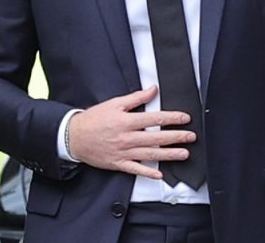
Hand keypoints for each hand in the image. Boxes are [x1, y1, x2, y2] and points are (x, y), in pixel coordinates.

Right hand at [67, 86, 195, 178]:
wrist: (73, 137)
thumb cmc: (94, 119)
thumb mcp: (115, 103)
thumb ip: (136, 98)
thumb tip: (153, 89)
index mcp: (127, 121)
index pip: (155, 118)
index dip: (172, 118)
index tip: (185, 118)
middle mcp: (127, 137)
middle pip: (156, 137)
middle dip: (176, 137)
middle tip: (191, 137)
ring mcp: (123, 152)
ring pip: (150, 154)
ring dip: (168, 154)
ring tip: (184, 154)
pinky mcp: (118, 163)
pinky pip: (135, 169)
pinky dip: (147, 172)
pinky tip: (159, 174)